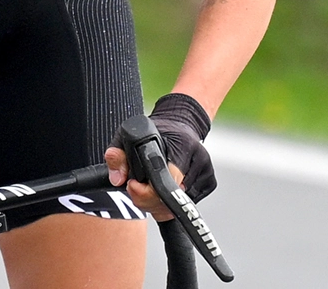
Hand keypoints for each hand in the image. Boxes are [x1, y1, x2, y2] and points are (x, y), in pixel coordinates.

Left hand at [106, 92, 215, 218]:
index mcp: (182, 146)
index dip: (148, 192)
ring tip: (149, 184)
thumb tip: (117, 180)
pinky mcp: (210, 183)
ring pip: (180, 203)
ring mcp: (207, 173)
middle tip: (136, 188)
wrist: (181, 123)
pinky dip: (172, 200)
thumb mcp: (128, 135)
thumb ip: (118, 155)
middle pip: (174, 198)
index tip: (133, 185)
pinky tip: (165, 185)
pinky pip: (188, 202)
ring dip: (160, 202)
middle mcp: (199, 159)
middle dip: (149, 200)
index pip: (169, 181)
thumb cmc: (155, 130)